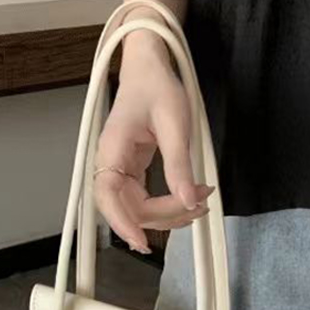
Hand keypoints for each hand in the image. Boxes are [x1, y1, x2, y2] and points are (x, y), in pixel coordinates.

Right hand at [93, 48, 214, 253]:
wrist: (149, 68)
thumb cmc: (158, 87)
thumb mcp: (175, 124)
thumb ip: (179, 164)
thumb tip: (189, 200)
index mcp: (113, 148)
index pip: (109, 196)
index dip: (123, 223)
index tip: (144, 241)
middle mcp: (110, 161)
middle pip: (128, 206)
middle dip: (163, 215)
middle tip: (200, 206)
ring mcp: (120, 166)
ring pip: (136, 205)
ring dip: (167, 213)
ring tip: (200, 204)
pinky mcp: (132, 167)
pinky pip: (143, 195)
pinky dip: (166, 202)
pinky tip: (188, 201)